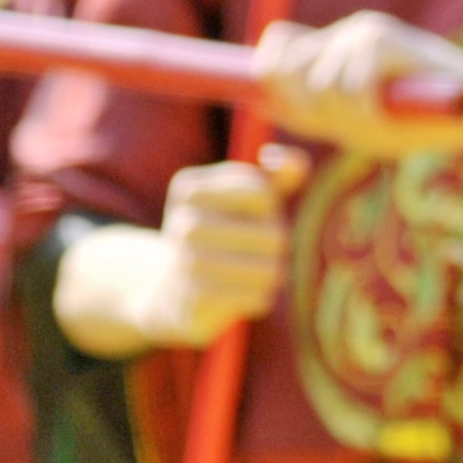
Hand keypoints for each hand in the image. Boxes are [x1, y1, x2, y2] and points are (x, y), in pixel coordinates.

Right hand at [143, 149, 304, 345]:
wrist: (170, 288)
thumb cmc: (222, 232)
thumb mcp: (245, 196)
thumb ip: (278, 174)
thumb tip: (292, 161)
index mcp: (189, 188)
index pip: (262, 192)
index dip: (270, 209)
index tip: (249, 217)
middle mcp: (183, 223)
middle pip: (274, 233)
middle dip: (276, 245)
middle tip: (254, 251)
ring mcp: (186, 264)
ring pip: (270, 269)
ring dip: (271, 273)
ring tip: (251, 272)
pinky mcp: (196, 301)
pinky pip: (258, 297)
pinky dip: (259, 297)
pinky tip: (241, 293)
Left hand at [255, 12, 462, 156]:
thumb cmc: (419, 121)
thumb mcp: (356, 121)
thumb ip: (312, 110)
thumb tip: (261, 101)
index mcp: (338, 46)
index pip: (278, 46)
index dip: (268, 76)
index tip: (287, 104)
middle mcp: (347, 32)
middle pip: (286, 65)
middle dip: (304, 105)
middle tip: (343, 122)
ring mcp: (365, 32)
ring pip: (319, 85)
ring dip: (345, 116)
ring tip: (380, 119)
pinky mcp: (383, 39)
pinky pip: (351, 89)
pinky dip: (367, 114)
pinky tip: (392, 114)